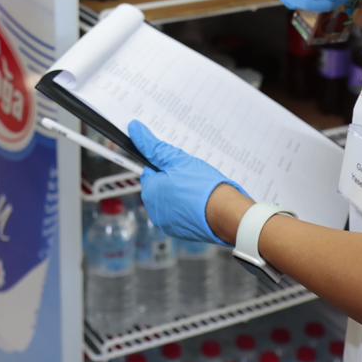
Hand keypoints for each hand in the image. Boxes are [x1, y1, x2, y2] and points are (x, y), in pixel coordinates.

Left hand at [129, 120, 247, 245]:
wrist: (226, 214)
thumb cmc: (203, 187)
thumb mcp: (177, 159)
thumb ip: (153, 146)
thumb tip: (135, 130)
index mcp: (150, 191)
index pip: (149, 171)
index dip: (163, 164)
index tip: (177, 162)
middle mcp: (154, 210)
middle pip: (159, 186)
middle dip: (172, 178)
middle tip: (190, 173)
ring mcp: (167, 223)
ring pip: (170, 200)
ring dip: (179, 192)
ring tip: (197, 186)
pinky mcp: (181, 231)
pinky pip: (179, 213)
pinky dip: (187, 206)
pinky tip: (200, 200)